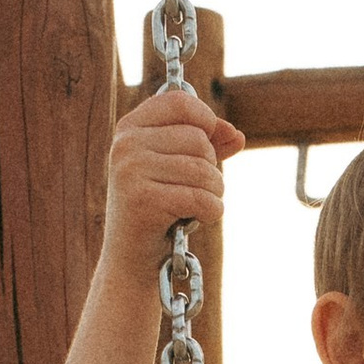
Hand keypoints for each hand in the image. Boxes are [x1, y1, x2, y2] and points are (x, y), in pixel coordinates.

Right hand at [104, 82, 242, 289]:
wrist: (132, 261)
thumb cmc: (159, 212)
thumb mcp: (180, 172)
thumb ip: (208, 147)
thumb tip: (236, 134)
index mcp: (130, 128)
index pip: (180, 102)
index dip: (207, 120)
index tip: (213, 145)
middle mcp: (126, 145)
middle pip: (198, 139)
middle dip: (212, 169)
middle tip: (197, 192)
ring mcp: (131, 171)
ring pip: (204, 170)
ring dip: (214, 193)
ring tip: (197, 207)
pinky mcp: (143, 200)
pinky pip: (201, 198)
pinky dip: (211, 213)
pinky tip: (196, 220)